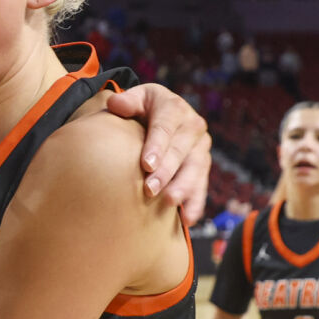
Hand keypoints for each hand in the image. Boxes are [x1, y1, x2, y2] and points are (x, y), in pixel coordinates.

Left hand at [105, 83, 211, 224]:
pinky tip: (187, 219)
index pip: (165, 127)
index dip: (156, 146)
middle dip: (166, 172)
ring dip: (183, 187)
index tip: (145, 165)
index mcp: (174, 107)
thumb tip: (115, 104)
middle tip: (150, 190)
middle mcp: (192, 125)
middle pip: (180, 150)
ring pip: (195, 168)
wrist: (165, 114)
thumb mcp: (137, 99)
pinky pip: (202, 184)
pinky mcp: (203, 164)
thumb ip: (127, 102)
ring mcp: (201, 146)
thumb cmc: (144, 109)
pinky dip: (196, 202)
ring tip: (169, 202)